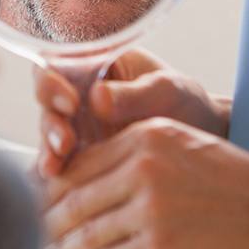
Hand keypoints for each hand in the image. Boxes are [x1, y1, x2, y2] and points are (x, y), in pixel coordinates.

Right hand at [35, 49, 231, 176]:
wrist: (202, 138)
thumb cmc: (185, 102)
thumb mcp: (167, 90)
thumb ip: (134, 94)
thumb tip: (97, 98)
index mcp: (95, 64)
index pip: (58, 64)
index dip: (53, 81)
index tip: (70, 102)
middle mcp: (78, 92)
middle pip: (46, 102)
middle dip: (51, 122)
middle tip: (65, 142)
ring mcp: (78, 124)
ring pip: (49, 133)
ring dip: (49, 149)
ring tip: (56, 167)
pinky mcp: (81, 155)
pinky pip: (61, 161)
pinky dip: (57, 172)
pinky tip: (57, 184)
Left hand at [42, 117, 248, 248]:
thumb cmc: (232, 178)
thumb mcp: (181, 145)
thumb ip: (134, 155)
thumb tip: (89, 180)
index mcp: (144, 135)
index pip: (82, 161)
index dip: (53, 183)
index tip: (38, 197)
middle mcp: (141, 167)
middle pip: (76, 195)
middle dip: (47, 217)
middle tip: (31, 230)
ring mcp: (148, 208)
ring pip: (87, 231)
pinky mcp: (159, 247)